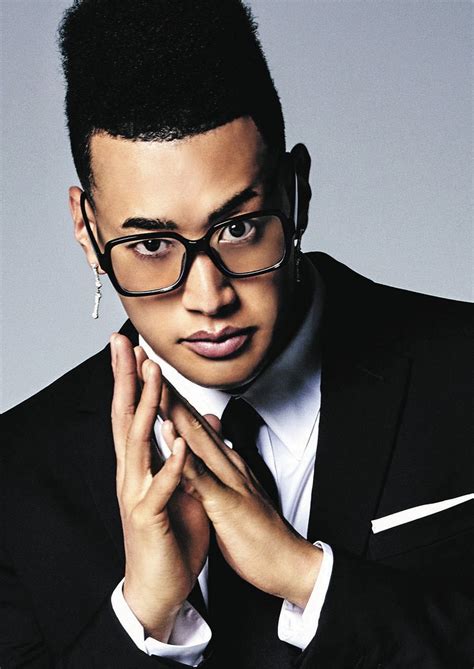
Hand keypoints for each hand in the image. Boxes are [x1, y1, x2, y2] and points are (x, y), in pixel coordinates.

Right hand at [110, 334, 208, 641]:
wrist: (160, 587)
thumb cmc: (171, 535)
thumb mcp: (183, 487)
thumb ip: (186, 453)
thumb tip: (199, 423)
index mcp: (140, 465)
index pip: (134, 414)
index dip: (133, 380)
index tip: (134, 348)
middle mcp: (132, 474)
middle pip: (126, 418)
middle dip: (127, 379)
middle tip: (123, 343)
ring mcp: (137, 495)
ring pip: (138, 444)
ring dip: (148, 409)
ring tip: (152, 376)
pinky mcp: (148, 519)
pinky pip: (159, 488)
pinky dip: (169, 465)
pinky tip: (175, 442)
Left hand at [161, 378, 322, 608]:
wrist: (286, 561)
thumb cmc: (258, 528)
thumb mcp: (238, 487)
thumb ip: (224, 460)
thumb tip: (213, 437)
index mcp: (225, 461)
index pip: (193, 423)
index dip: (170, 396)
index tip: (149, 373)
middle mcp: (226, 462)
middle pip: (192, 420)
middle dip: (166, 389)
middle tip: (146, 359)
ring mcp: (227, 480)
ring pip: (195, 439)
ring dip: (172, 409)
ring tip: (152, 382)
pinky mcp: (227, 503)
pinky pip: (202, 477)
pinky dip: (183, 454)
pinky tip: (168, 435)